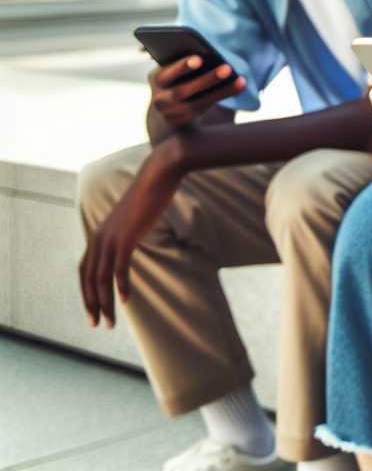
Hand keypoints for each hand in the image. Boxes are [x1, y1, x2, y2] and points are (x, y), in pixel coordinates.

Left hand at [78, 143, 182, 328]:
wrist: (160, 174)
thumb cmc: (151, 193)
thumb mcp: (134, 217)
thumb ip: (128, 230)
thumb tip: (133, 240)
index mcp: (99, 233)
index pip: (84, 270)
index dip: (86, 292)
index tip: (94, 309)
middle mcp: (99, 237)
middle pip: (88, 278)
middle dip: (91, 304)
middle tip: (97, 324)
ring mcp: (111, 237)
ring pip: (101, 279)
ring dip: (105, 303)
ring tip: (110, 322)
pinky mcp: (126, 237)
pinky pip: (119, 269)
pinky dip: (120, 287)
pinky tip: (126, 300)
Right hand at [148, 54, 244, 130]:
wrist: (167, 107)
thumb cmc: (177, 77)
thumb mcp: (174, 70)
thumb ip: (184, 63)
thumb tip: (210, 55)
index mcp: (156, 78)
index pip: (167, 73)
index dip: (182, 67)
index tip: (200, 59)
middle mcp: (160, 98)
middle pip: (183, 90)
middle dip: (206, 79)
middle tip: (227, 68)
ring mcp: (171, 113)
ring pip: (197, 104)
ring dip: (221, 91)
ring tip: (240, 80)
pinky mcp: (184, 122)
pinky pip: (205, 109)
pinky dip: (223, 96)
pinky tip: (239, 86)